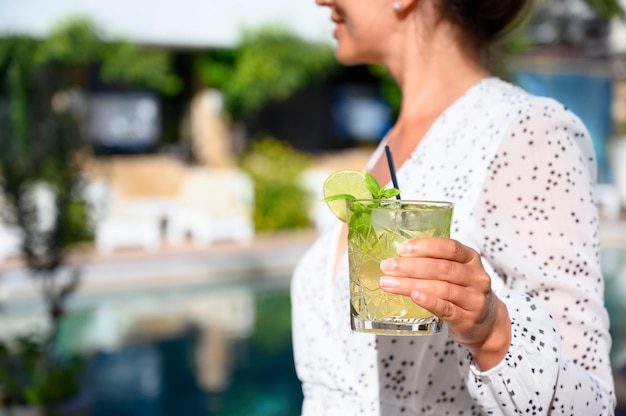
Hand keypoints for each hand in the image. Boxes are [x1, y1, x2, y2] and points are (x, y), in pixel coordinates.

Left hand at [379, 237, 510, 369]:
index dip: (425, 246)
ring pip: (441, 288)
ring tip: (388, 283)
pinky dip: (429, 301)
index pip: (450, 247)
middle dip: (411, 266)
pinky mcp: (468, 319)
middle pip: (442, 268)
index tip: (402, 249)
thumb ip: (434, 262)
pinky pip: (447, 308)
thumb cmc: (462, 292)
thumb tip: (397, 257)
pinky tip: (414, 296)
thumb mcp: (456, 272)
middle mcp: (476, 277)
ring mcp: (474, 299)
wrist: (486, 324)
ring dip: (411, 284)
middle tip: (387, 267)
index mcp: (471, 259)